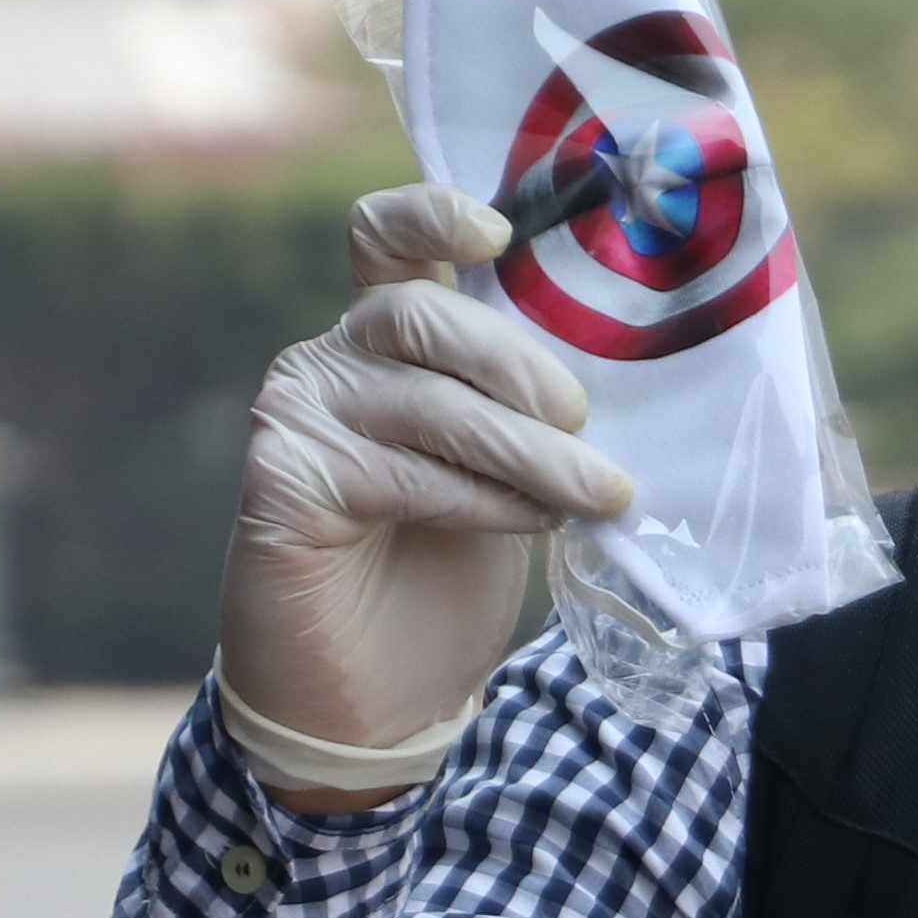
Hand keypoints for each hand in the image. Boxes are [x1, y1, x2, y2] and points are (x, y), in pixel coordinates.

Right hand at [216, 184, 630, 803]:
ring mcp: (297, 415)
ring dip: (526, 448)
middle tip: (585, 423)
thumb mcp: (506, 474)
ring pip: (427, 399)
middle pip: (424, 316)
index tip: (499, 237)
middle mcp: (330, 360)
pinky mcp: (284, 478)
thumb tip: (634, 378)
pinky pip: (401, 468)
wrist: (374, 702)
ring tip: (596, 490)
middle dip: (521, 366)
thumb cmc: (443, 577)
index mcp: (383, 338)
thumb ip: (531, 413)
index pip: (388, 239)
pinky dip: (480, 495)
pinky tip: (532, 522)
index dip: (434, 216)